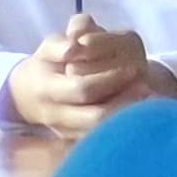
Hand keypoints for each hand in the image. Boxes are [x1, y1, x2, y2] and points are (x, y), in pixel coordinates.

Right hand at [5, 16, 173, 136]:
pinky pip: (102, 139)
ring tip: (147, 97)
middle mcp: (54, 115)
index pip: (82, 88)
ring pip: (101, 132)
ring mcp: (66, 132)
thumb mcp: (54, 43)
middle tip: (146, 85)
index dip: (109, 79)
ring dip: (127, 115)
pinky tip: (140, 110)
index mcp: (45, 88)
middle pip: (95, 116)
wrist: (29, 93)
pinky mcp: (76, 141)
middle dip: (124, 100)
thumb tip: (74, 45)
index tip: (132, 68)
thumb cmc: (50, 62)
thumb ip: (68, 35)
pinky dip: (123, 125)